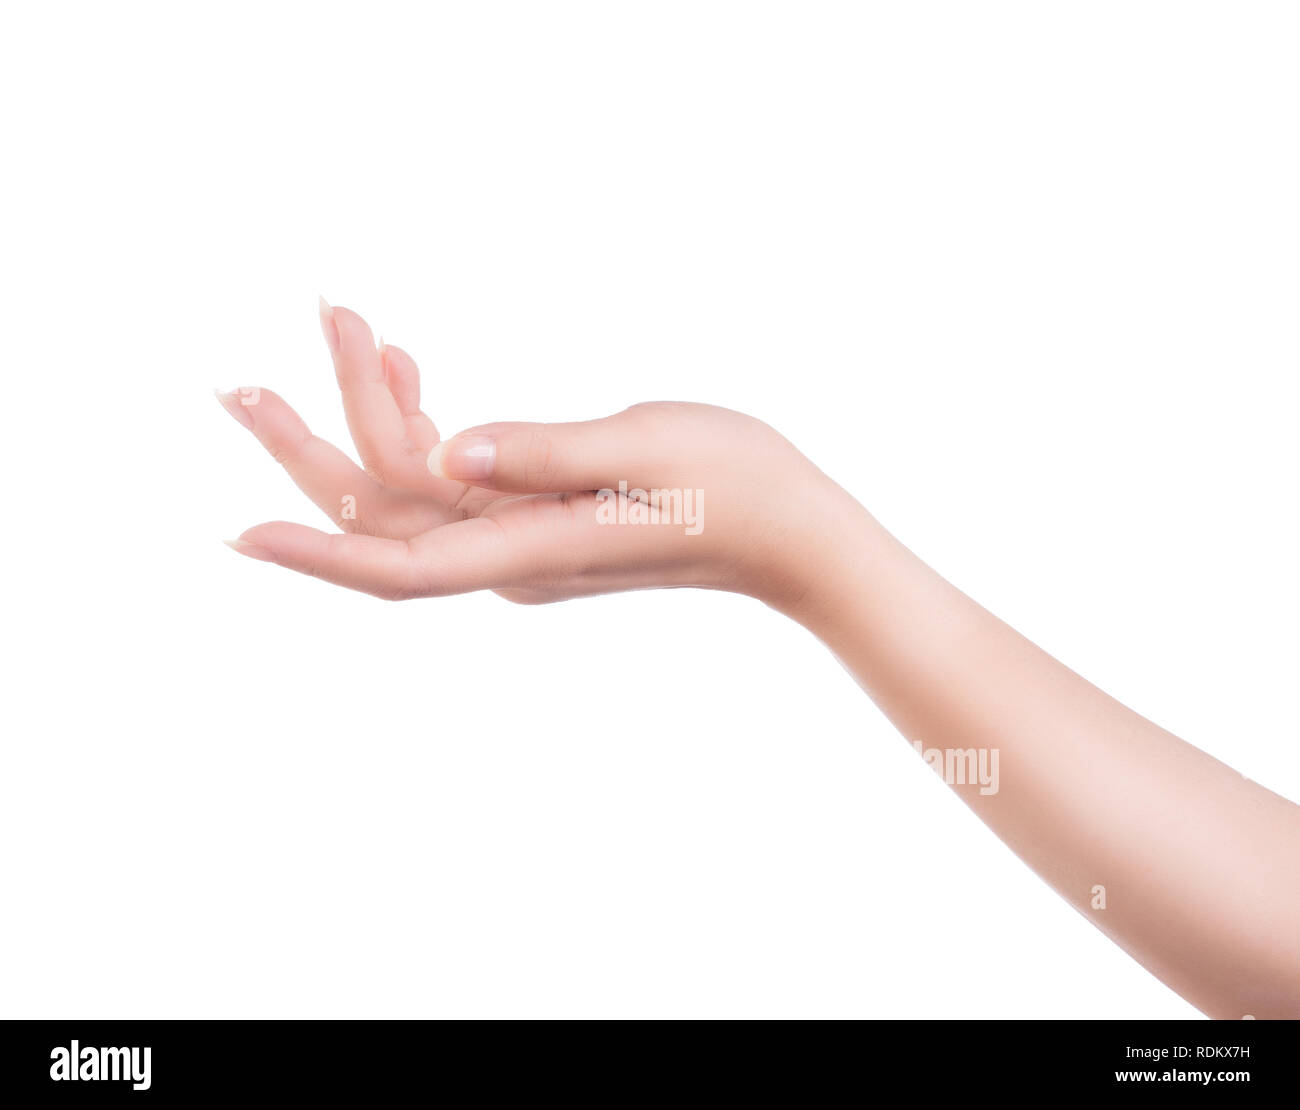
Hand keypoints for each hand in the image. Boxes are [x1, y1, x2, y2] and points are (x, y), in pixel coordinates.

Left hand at [219, 302, 841, 606]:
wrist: (790, 532)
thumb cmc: (737, 484)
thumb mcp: (646, 447)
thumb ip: (543, 450)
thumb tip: (447, 453)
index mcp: (535, 546)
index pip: (402, 563)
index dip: (319, 550)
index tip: (240, 531)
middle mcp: (513, 555)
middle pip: (383, 518)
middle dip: (309, 451)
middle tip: (240, 388)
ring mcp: (520, 540)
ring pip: (408, 496)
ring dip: (361, 418)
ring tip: (343, 325)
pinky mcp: (534, 518)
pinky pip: (448, 484)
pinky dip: (415, 425)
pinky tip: (406, 369)